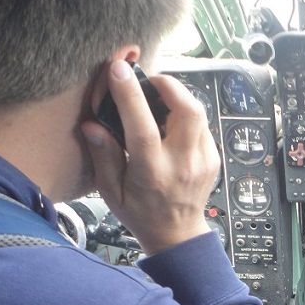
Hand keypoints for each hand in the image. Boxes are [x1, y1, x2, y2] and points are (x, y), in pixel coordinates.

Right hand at [81, 60, 219, 253]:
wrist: (178, 235)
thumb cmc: (141, 214)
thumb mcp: (112, 192)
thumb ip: (103, 157)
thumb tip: (92, 125)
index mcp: (153, 172)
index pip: (143, 126)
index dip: (130, 94)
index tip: (118, 70)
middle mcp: (183, 164)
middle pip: (188, 110)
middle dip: (168, 85)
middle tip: (149, 80)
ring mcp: (204, 161)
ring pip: (199, 113)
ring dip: (178, 97)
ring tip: (157, 98)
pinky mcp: (213, 158)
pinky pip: (203, 125)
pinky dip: (186, 114)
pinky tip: (170, 120)